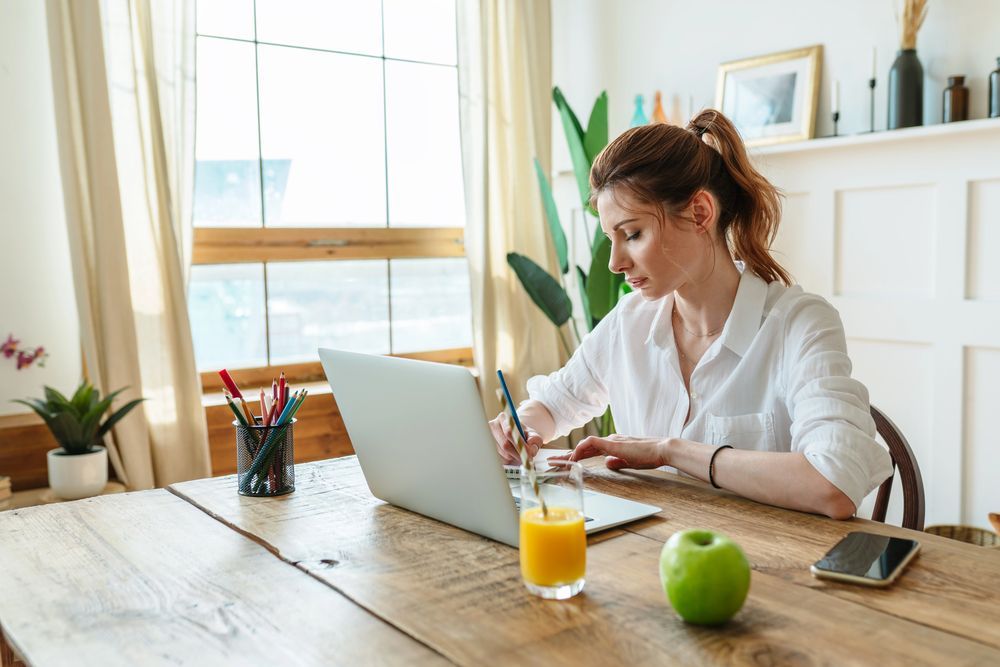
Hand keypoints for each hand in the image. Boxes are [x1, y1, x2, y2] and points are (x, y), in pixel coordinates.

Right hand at [488, 411, 542, 464]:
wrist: (515, 437)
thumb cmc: (524, 435)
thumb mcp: (533, 435)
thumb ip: (535, 441)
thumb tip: (531, 450)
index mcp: (504, 418)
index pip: (509, 431)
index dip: (519, 444)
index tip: (527, 453)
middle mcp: (493, 426)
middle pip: (505, 444)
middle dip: (517, 453)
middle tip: (526, 458)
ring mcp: (487, 437)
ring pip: (502, 453)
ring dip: (513, 457)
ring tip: (518, 453)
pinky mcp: (486, 448)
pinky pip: (498, 458)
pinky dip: (507, 460)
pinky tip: (510, 455)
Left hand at [550, 434, 669, 470]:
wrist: (662, 449)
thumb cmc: (650, 456)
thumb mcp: (630, 461)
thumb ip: (617, 462)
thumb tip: (607, 464)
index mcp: (613, 445)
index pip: (590, 450)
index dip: (576, 457)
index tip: (565, 464)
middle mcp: (609, 440)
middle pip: (582, 447)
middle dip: (566, 455)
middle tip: (552, 462)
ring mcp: (610, 440)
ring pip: (583, 444)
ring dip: (569, 454)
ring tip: (558, 462)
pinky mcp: (612, 442)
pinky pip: (590, 443)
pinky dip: (580, 450)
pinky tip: (573, 458)